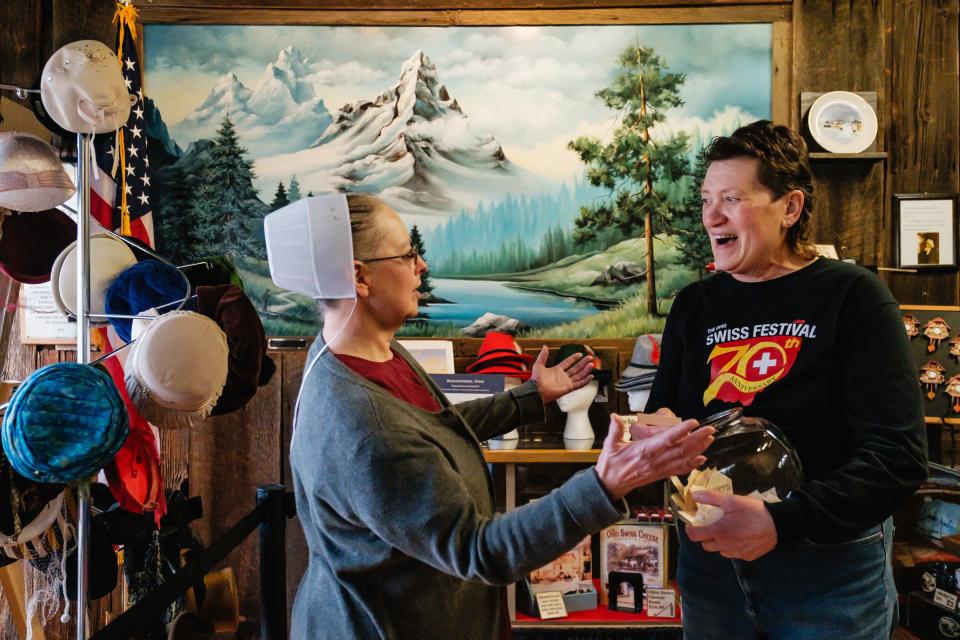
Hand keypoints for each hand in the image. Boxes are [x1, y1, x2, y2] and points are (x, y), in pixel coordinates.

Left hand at [530, 345, 593, 403]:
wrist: (536, 390)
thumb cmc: (536, 379)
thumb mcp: (538, 365)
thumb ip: (543, 356)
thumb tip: (545, 346)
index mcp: (557, 370)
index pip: (568, 362)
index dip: (574, 358)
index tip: (580, 354)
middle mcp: (563, 376)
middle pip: (575, 368)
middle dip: (583, 363)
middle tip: (590, 357)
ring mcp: (566, 382)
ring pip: (579, 375)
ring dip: (585, 370)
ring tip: (591, 364)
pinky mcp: (568, 388)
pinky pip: (579, 384)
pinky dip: (585, 381)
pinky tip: (591, 376)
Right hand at [595, 415, 713, 499]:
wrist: (610, 486)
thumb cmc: (610, 465)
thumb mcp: (609, 445)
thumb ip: (615, 430)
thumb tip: (614, 416)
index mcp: (643, 451)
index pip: (666, 440)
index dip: (680, 431)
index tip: (692, 422)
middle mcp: (654, 461)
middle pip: (680, 449)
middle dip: (697, 439)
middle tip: (710, 429)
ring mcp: (659, 469)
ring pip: (683, 459)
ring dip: (698, 449)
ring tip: (709, 439)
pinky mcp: (660, 475)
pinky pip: (679, 470)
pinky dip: (692, 465)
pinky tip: (702, 459)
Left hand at [684, 491, 777, 560]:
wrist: (777, 525)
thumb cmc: (753, 511)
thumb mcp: (731, 500)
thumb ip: (711, 498)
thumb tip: (694, 495)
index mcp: (719, 532)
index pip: (695, 536)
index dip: (690, 530)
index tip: (692, 524)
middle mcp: (725, 546)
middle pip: (706, 545)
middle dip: (706, 536)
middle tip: (712, 525)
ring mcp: (737, 553)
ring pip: (720, 551)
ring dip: (719, 542)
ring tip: (728, 531)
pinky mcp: (747, 557)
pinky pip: (734, 554)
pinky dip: (732, 547)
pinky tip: (740, 537)